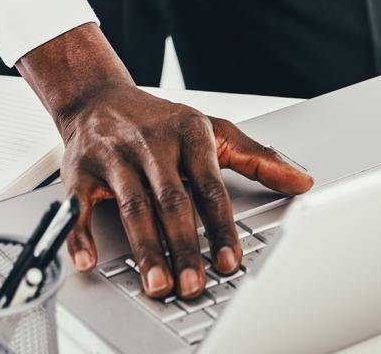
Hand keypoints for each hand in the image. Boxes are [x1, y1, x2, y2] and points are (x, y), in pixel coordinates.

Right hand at [18, 24, 312, 299]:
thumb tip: (302, 181)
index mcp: (188, 133)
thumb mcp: (213, 131)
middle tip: (194, 284)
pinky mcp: (80, 170)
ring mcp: (115, 155)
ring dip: (145, 248)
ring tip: (157, 283)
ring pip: (132, 207)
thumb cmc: (162, 121)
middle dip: (183, 245)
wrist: (99, 96)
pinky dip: (79, 234)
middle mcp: (151, 143)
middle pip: (171, 200)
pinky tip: (88, 260)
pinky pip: (78, 205)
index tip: (230, 260)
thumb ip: (257, 156)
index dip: (220, 225)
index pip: (209, 185)